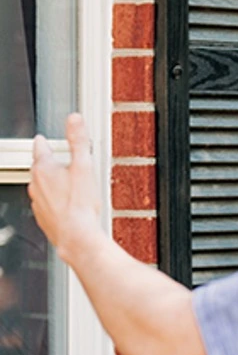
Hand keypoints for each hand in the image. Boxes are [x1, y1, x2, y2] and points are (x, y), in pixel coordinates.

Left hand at [28, 113, 102, 262]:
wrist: (77, 236)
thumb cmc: (80, 204)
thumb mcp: (84, 165)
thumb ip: (79, 140)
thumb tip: (74, 118)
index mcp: (44, 169)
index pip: (40, 149)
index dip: (44, 143)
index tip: (43, 140)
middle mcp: (35, 185)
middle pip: (40, 169)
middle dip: (50, 164)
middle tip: (63, 163)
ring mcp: (37, 202)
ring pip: (42, 187)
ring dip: (52, 184)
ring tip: (69, 187)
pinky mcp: (43, 218)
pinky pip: (46, 204)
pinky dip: (55, 202)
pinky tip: (68, 206)